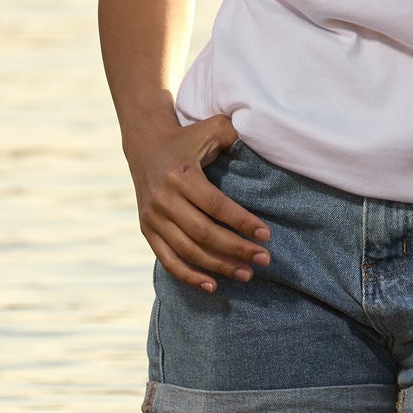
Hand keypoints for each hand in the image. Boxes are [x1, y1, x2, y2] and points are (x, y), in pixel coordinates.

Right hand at [130, 113, 271, 293]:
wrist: (146, 144)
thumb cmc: (188, 137)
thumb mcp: (211, 127)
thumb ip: (235, 134)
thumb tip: (265, 143)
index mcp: (182, 175)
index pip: (216, 205)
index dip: (242, 222)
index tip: (266, 235)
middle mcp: (164, 198)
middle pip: (204, 233)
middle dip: (236, 249)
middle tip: (264, 259)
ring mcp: (153, 217)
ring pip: (188, 250)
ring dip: (219, 266)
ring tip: (247, 274)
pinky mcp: (147, 229)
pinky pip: (168, 259)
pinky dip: (189, 276)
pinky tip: (213, 286)